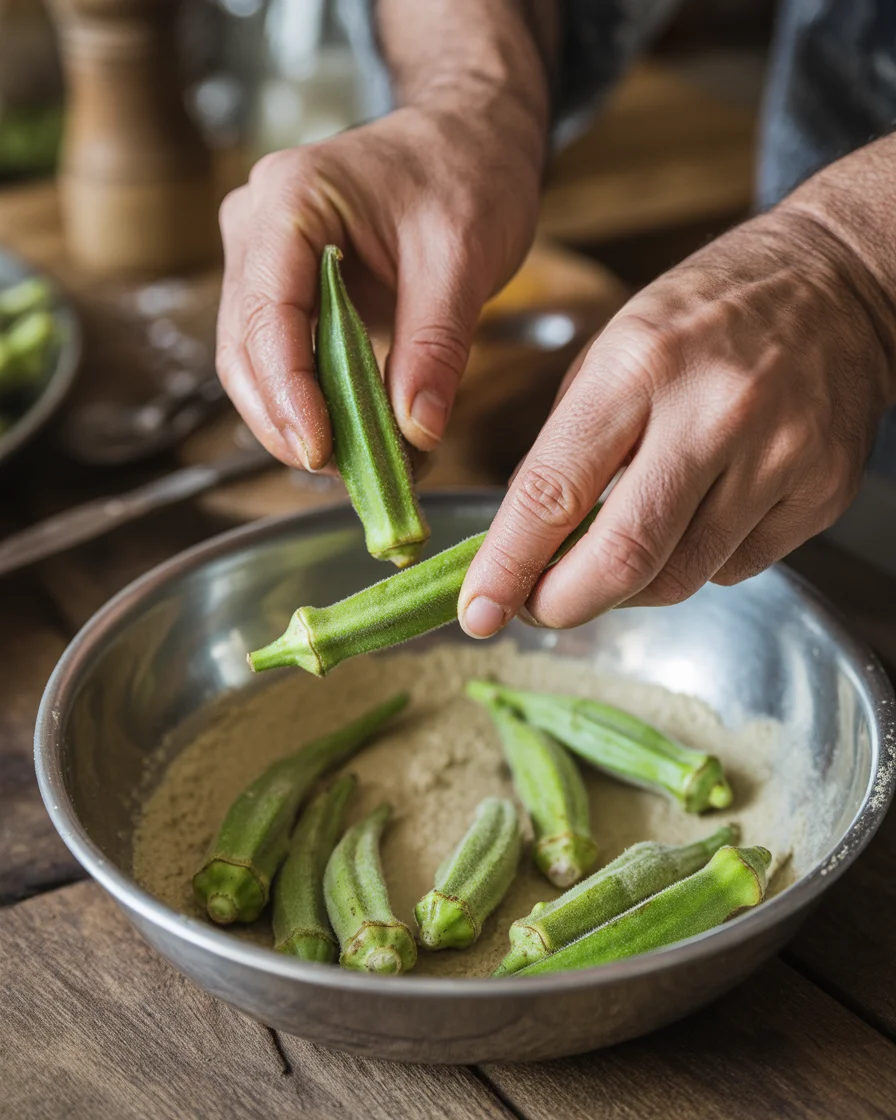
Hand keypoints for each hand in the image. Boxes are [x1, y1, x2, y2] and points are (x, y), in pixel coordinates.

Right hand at [216, 96, 544, 471]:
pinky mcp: (282, 291)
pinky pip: (281, 360)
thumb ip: (436, 345)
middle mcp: (257, 228)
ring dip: (297, 422)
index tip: (320, 452)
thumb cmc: (465, 171)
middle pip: (245, 349)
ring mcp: (261, 260)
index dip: (288, 393)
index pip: (267, 313)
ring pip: (253, 364)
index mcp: (291, 200)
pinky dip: (312, 405)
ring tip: (355, 465)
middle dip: (289, 420)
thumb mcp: (464, 256)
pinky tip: (352, 437)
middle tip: (345, 474)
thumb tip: (416, 433)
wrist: (467, 138)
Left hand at [459, 207, 894, 635]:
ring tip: (614, 555)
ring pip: (679, 578)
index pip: (554, 492)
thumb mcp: (614, 348)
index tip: (478, 609)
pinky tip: (695, 517)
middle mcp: (713, 412)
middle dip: (563, 605)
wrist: (838, 283)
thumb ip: (567, 446)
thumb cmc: (707, 313)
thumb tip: (525, 540)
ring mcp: (777, 456)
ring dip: (627, 588)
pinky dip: (696, 562)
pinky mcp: (822, 490)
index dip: (508, 567)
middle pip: (623, 559)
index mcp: (639, 365)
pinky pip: (735, 567)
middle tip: (537, 611)